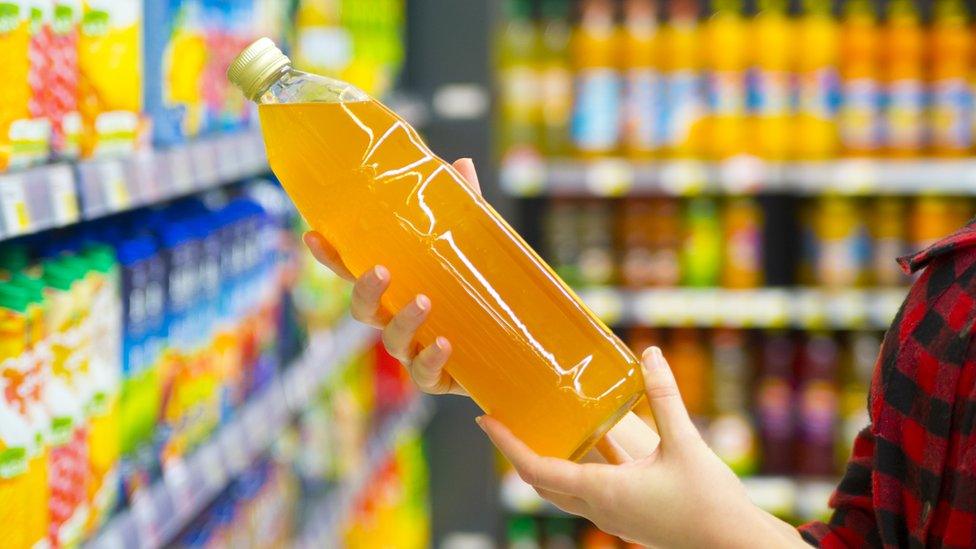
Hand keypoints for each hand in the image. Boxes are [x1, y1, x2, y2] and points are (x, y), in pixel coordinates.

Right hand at [302, 158, 481, 395]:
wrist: (520, 345)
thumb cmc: (483, 291)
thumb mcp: (476, 246)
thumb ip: (466, 208)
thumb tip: (460, 165)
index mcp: (400, 288)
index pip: (357, 270)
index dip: (332, 257)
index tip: (314, 235)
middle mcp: (399, 319)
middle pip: (363, 310)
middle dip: (365, 291)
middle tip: (381, 271)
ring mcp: (416, 350)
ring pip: (392, 342)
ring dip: (402, 322)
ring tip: (423, 302)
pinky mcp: (441, 377)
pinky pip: (425, 375)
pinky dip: (430, 361)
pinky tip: (443, 343)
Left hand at [479, 348, 806, 548]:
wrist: (737, 547)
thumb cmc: (711, 502)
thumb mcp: (686, 443)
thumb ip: (665, 397)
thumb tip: (650, 353)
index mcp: (602, 491)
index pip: (536, 468)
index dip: (507, 444)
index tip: (486, 420)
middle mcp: (599, 508)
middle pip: (541, 482)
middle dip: (518, 453)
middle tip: (505, 422)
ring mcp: (613, 518)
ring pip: (563, 492)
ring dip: (546, 463)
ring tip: (541, 428)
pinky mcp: (628, 519)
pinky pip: (587, 494)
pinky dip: (574, 470)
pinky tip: (591, 445)